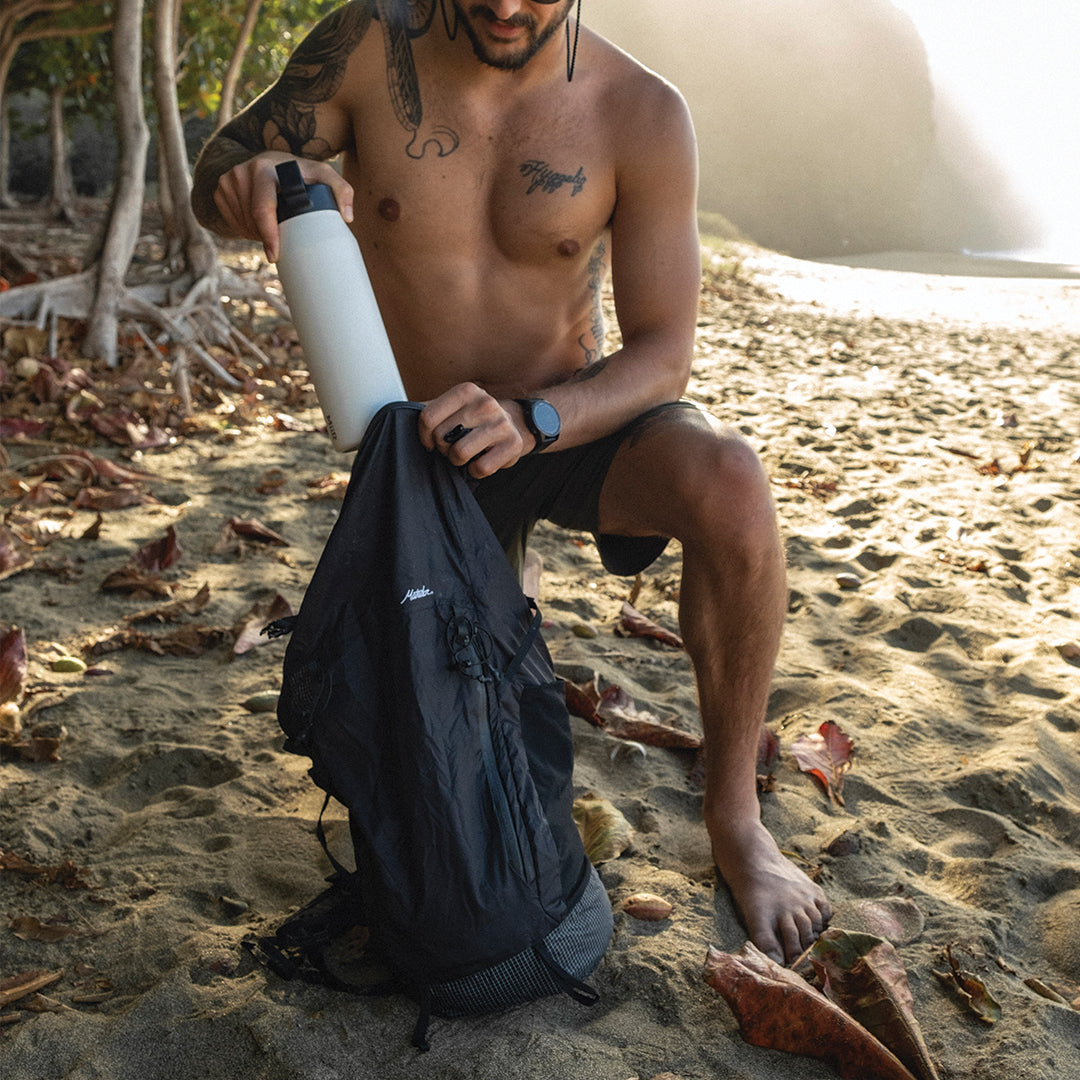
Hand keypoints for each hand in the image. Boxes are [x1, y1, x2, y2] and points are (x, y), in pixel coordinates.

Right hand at [212, 152, 353, 261]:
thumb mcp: (321, 175)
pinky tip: (257, 221)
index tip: (274, 255)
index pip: (263, 208)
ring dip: (256, 234)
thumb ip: (341, 189)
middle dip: (265, 237)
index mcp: (267, 168)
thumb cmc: (299, 173)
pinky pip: (231, 221)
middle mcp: (244, 171)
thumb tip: (347, 217)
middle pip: (252, 220)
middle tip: (280, 243)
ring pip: (242, 223)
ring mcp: (229, 180)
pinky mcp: (220, 189)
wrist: (267, 162)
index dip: (268, 235)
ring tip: (272, 228)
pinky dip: (244, 228)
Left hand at [418, 383, 529, 477]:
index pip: (427, 417)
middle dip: (443, 447)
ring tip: (466, 453)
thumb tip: (397, 415)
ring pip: (459, 453)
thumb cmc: (475, 418)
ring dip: (457, 460)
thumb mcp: (454, 406)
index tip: (430, 441)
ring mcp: (501, 424)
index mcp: (466, 391)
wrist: (517, 423)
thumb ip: (429, 409)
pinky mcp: (513, 444)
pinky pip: (480, 468)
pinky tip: (482, 459)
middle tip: (453, 445)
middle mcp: (485, 403)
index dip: (424, 435)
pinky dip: (476, 471)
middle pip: (441, 437)